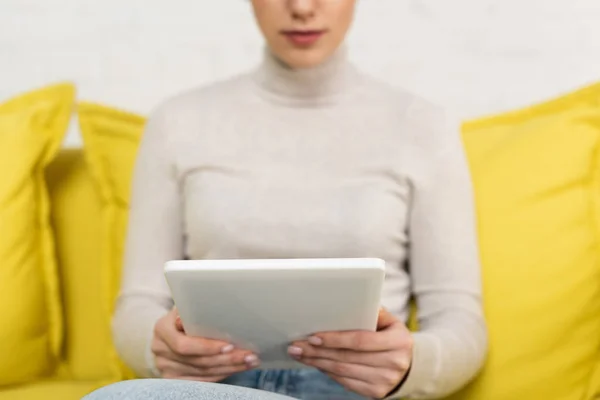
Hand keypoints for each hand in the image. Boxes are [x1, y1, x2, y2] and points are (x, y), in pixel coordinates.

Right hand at [151, 308, 259, 381]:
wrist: (168, 332)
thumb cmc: (183, 315)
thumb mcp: (186, 307)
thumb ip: (197, 309)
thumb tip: (219, 307)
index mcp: (162, 329)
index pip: (184, 345)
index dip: (207, 347)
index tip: (230, 345)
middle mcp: (161, 351)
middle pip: (197, 361)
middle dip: (226, 359)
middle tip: (248, 355)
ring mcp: (166, 368)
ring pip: (203, 372)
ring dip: (229, 368)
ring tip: (249, 361)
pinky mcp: (175, 379)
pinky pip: (202, 380)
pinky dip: (222, 374)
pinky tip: (237, 368)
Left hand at [288, 308, 412, 398]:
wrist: (410, 367)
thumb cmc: (393, 338)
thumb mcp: (391, 322)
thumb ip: (374, 312)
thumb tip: (354, 301)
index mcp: (398, 342)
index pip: (360, 340)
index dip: (335, 339)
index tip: (314, 336)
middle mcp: (393, 363)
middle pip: (347, 357)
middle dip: (317, 351)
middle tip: (296, 345)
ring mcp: (384, 381)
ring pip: (342, 371)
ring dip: (317, 362)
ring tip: (300, 354)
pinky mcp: (375, 393)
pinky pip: (345, 382)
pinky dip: (327, 372)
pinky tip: (315, 363)